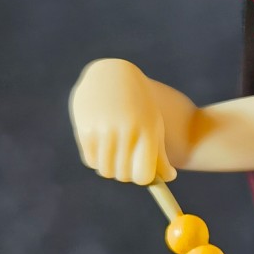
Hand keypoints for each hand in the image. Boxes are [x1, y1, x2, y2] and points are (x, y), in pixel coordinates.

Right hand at [69, 59, 175, 183]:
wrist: (111, 75)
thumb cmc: (139, 105)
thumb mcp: (153, 125)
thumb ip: (161, 154)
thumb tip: (169, 179)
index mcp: (148, 130)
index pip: (143, 175)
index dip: (142, 178)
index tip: (142, 172)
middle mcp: (127, 130)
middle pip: (123, 175)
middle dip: (126, 174)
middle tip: (127, 165)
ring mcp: (104, 130)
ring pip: (105, 170)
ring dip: (110, 168)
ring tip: (116, 156)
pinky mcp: (84, 129)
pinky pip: (90, 160)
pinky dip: (97, 160)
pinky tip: (103, 148)